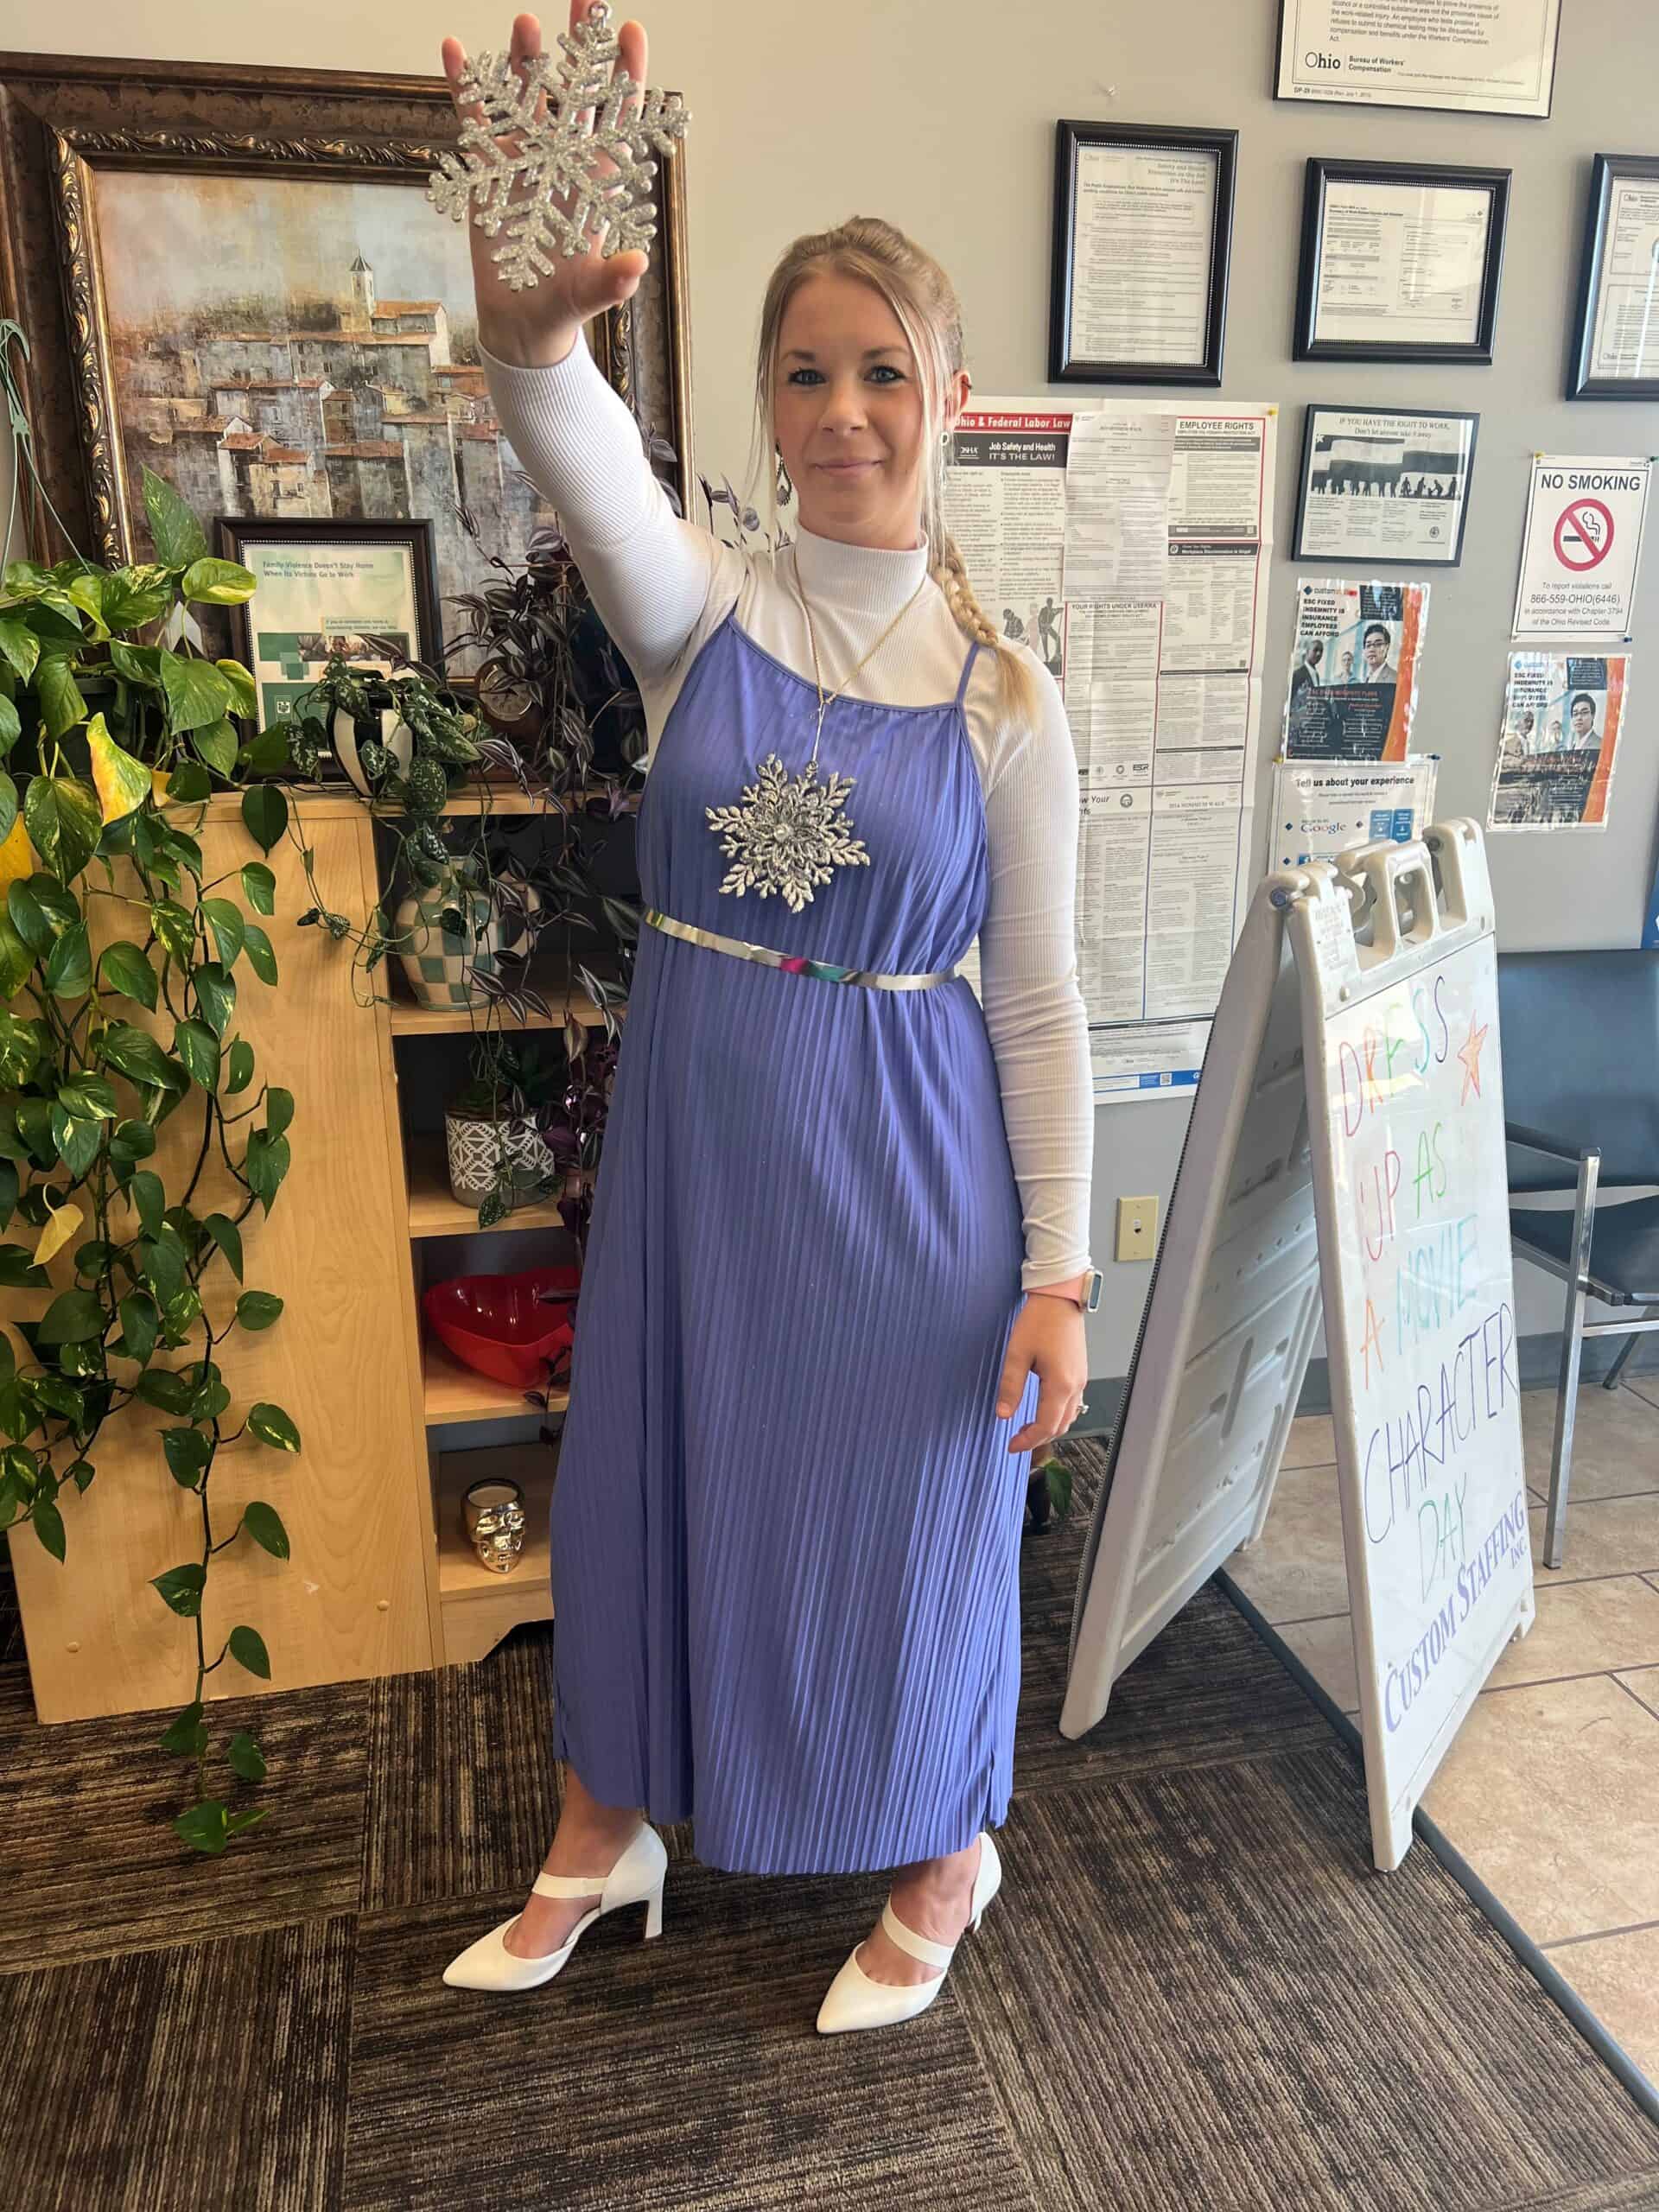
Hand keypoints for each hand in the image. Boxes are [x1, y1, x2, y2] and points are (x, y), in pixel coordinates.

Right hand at [439, 6, 651, 364]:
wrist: (521, 323)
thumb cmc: (563, 306)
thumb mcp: (588, 296)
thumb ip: (611, 282)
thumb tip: (637, 265)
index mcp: (595, 182)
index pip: (616, 121)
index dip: (625, 79)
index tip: (631, 33)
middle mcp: (563, 160)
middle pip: (575, 93)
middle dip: (580, 47)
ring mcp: (524, 159)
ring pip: (526, 97)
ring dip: (524, 59)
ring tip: (525, 21)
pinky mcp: (487, 169)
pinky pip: (474, 119)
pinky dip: (464, 86)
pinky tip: (453, 49)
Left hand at [995, 1296, 1086, 1455]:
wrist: (1059, 1298)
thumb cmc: (1039, 1321)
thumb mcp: (1017, 1354)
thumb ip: (1011, 1387)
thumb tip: (1004, 1414)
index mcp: (1060, 1384)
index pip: (1047, 1425)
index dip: (1029, 1440)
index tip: (1012, 1445)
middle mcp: (1075, 1385)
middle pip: (1060, 1426)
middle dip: (1039, 1438)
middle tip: (1017, 1440)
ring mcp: (1081, 1379)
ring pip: (1069, 1416)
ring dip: (1049, 1427)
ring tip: (1027, 1427)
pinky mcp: (1080, 1372)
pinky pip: (1072, 1403)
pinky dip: (1057, 1414)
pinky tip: (1041, 1409)